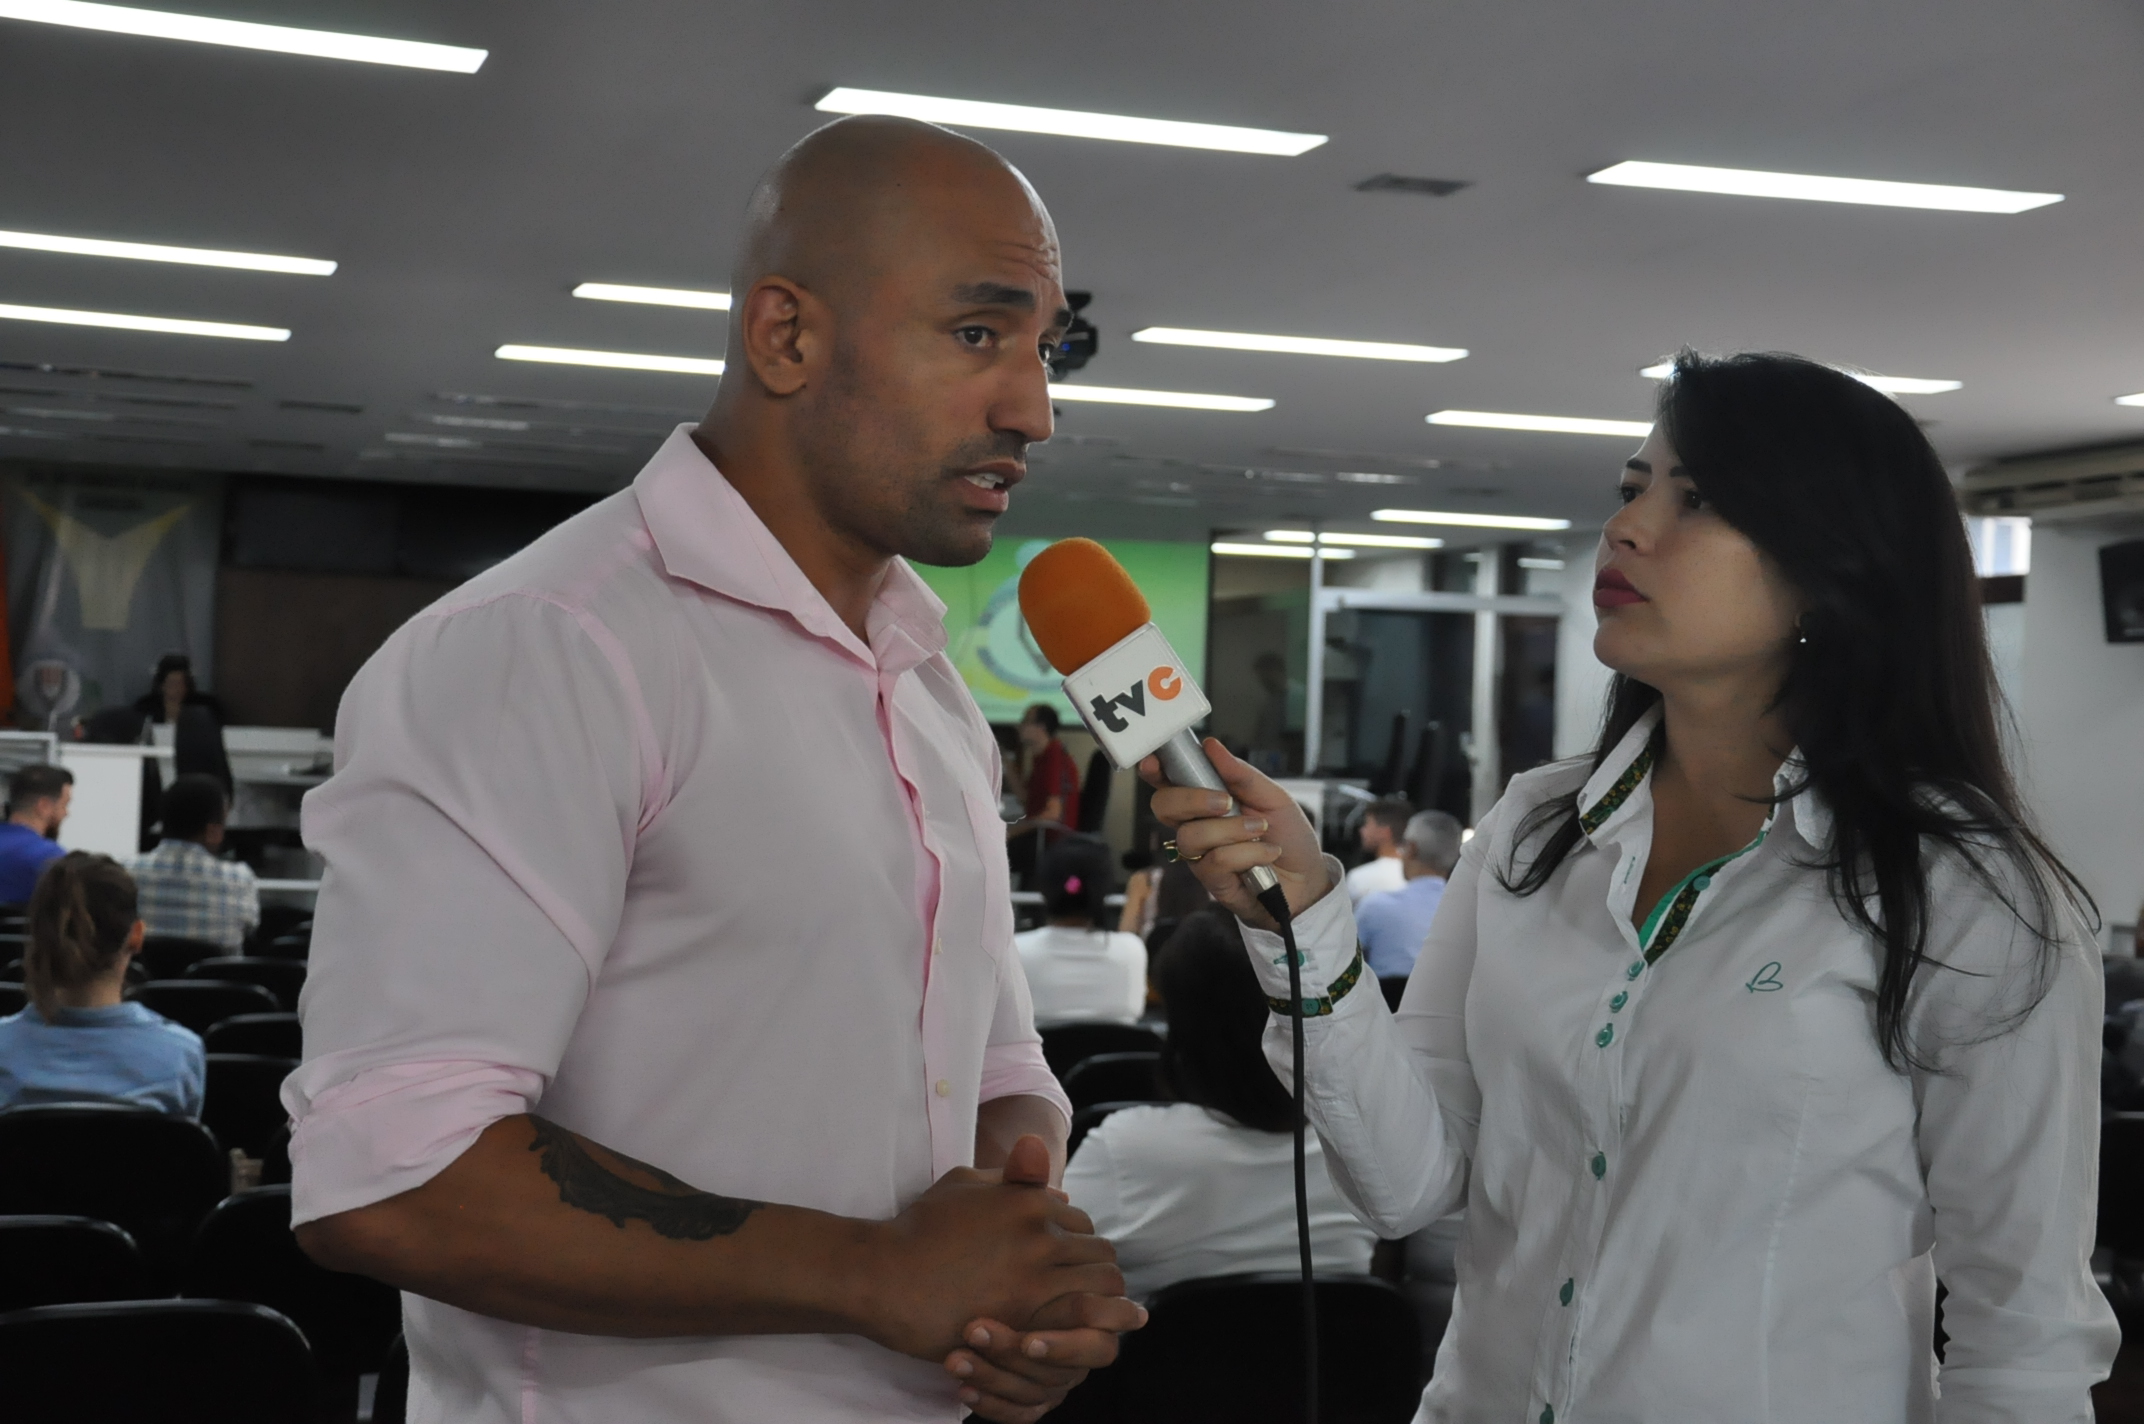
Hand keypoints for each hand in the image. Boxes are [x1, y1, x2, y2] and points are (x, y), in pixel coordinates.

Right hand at [943, 1140, 1145, 1419]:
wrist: (881, 1276)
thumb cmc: (916, 1229)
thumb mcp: (961, 1184)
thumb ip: (1010, 1180)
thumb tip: (1056, 1191)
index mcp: (1028, 1199)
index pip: (1083, 1223)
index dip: (1082, 1246)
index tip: (1072, 1267)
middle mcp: (1040, 1231)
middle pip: (1100, 1253)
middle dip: (1098, 1274)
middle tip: (1090, 1296)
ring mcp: (1036, 1273)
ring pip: (1104, 1285)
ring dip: (1105, 1301)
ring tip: (1096, 1318)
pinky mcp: (1026, 1313)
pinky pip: (1082, 1318)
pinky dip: (1093, 1327)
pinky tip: (1086, 1336)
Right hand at [1138, 737, 1329, 928]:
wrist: (1309, 879)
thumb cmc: (1288, 836)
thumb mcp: (1273, 797)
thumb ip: (1241, 774)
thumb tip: (1211, 746)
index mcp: (1206, 800)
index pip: (1169, 782)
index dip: (1155, 770)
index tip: (1154, 761)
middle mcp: (1197, 826)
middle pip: (1164, 807)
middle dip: (1192, 799)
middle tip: (1226, 801)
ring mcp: (1201, 856)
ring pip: (1191, 836)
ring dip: (1231, 829)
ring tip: (1261, 830)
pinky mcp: (1212, 882)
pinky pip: (1216, 861)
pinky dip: (1249, 852)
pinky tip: (1268, 854)